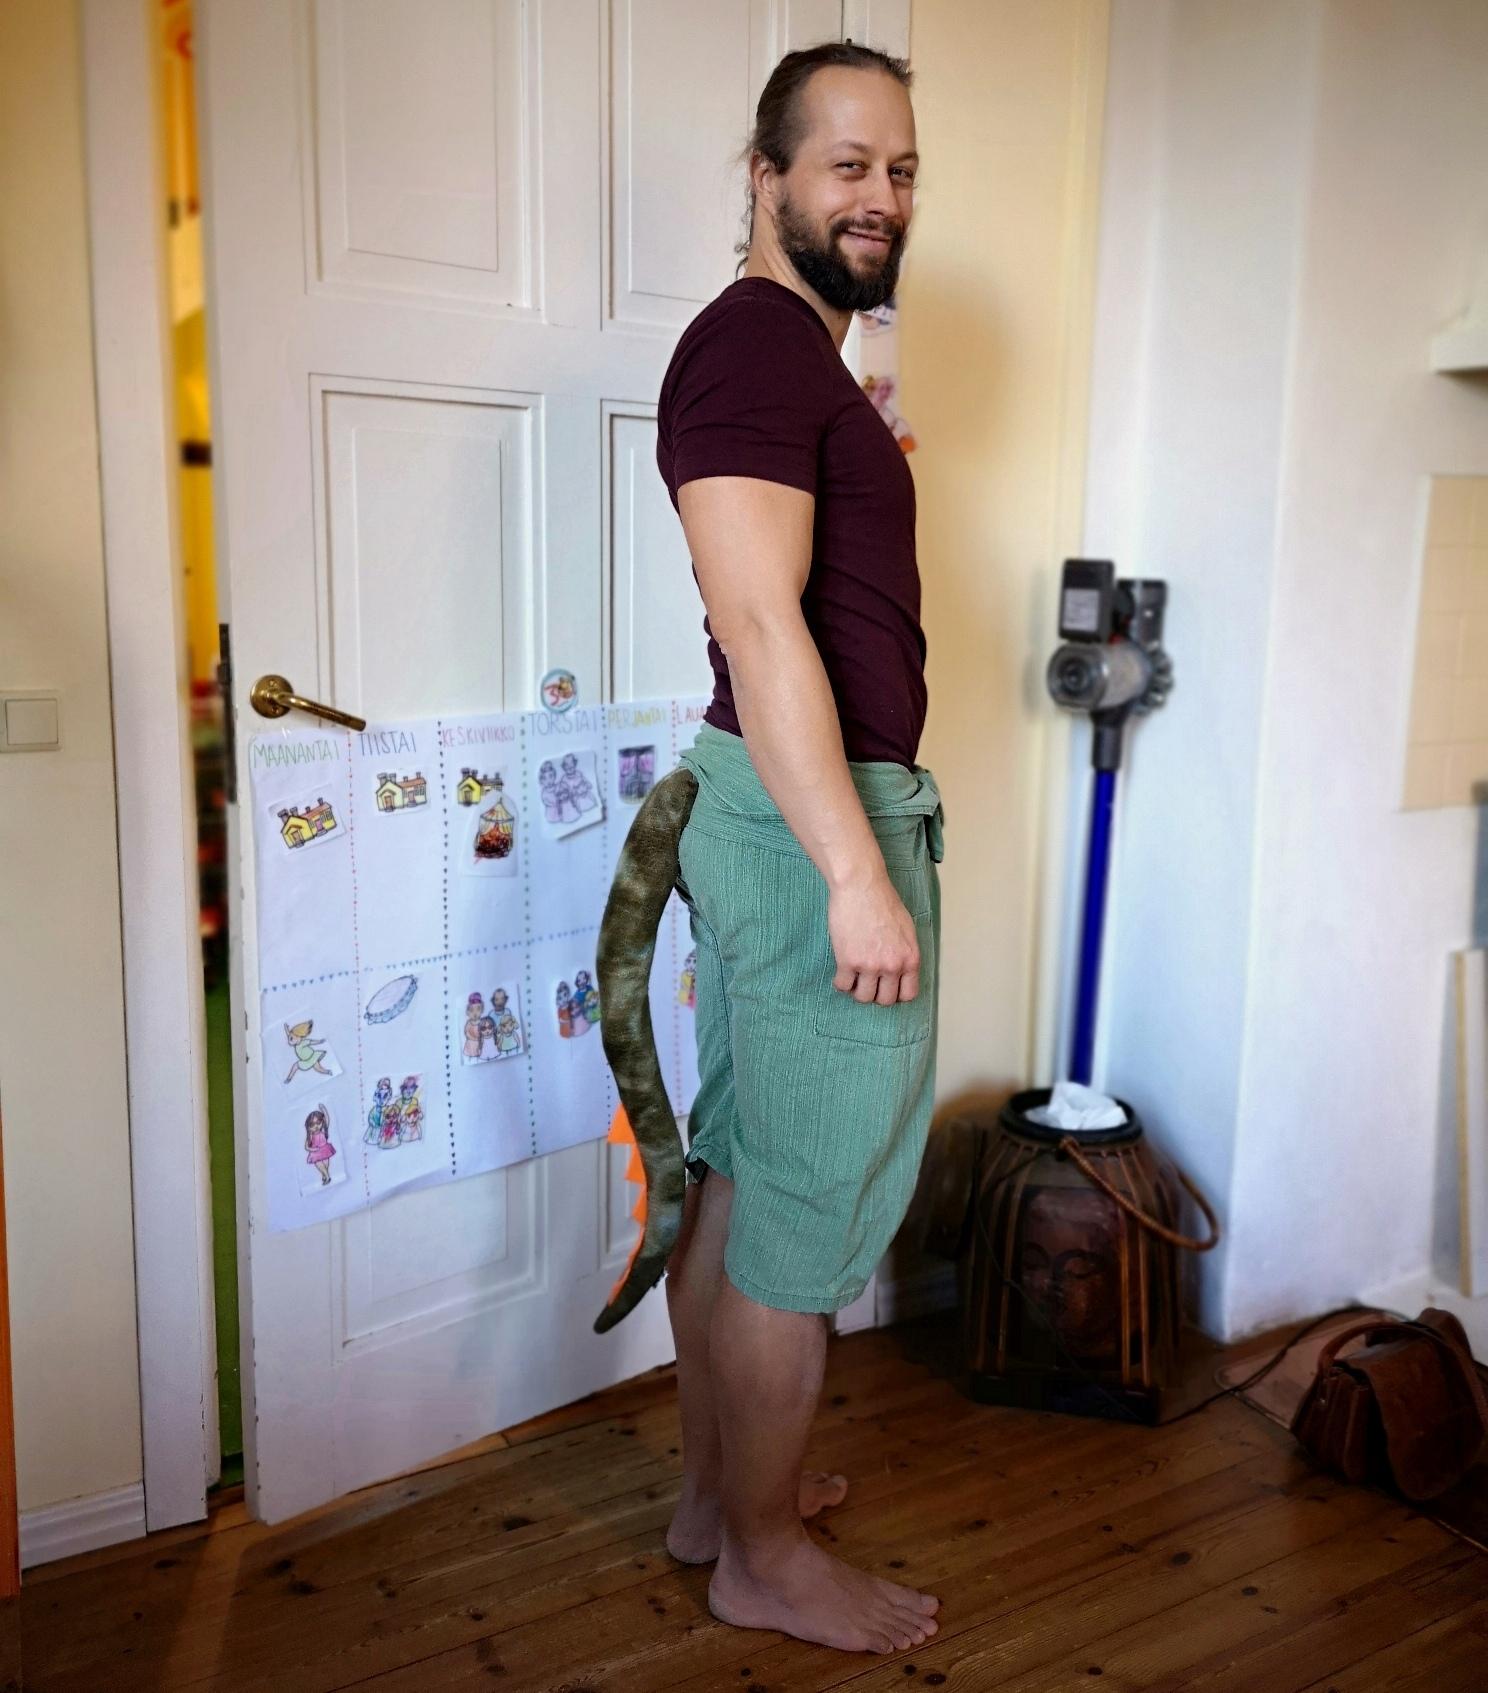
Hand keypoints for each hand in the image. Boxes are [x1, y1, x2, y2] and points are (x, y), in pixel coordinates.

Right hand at [827, 874, 919, 1005]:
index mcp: (910, 958)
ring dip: (857, 990)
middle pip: (885, 1000)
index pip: (908, 994)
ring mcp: (870, 966)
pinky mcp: (848, 962)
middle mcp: (893, 966)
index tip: (887, 987)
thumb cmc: (883, 901)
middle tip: (867, 982)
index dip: (896, 993)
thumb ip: (905, 953)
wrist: (861, 886)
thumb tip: (901, 970)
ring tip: (854, 977)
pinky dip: (841, 982)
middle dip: (876, 993)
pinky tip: (841, 972)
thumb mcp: (907, 929)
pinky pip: (843, 986)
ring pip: (863, 997)